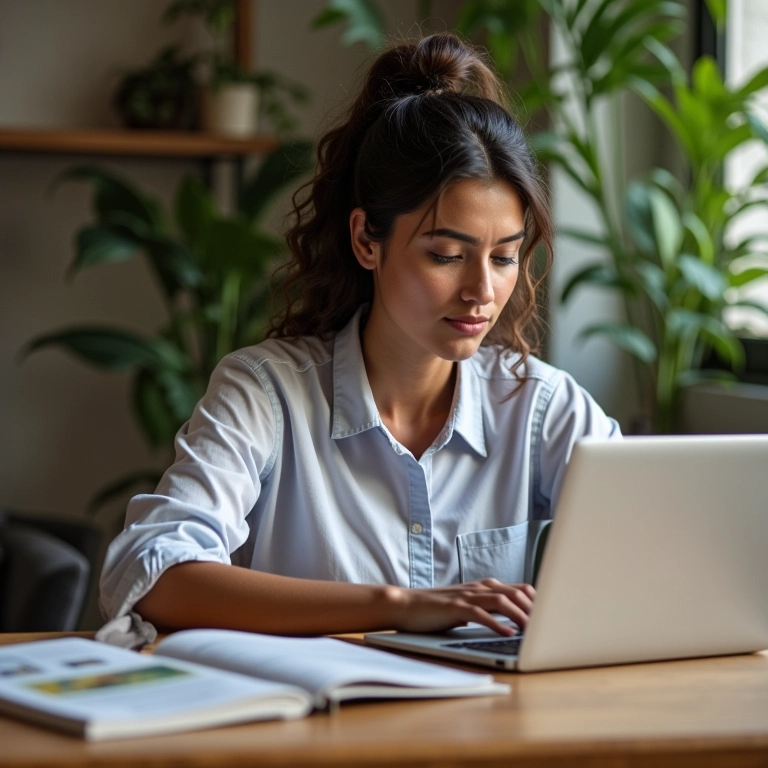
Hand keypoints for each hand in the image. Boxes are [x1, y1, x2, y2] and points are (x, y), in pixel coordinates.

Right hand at [384, 579, 534, 635]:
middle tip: (549, 626)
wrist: (406, 604)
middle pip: (515, 593)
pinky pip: (480, 614)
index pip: (519, 588)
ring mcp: (466, 596)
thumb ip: (487, 608)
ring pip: (501, 601)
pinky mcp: (454, 607)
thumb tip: (512, 621)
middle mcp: (478, 588)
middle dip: (535, 609)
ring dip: (520, 616)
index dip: (538, 601)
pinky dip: (497, 624)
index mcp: (484, 586)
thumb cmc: (437, 608)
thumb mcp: (467, 605)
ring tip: (533, 631)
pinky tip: (508, 634)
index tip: (552, 616)